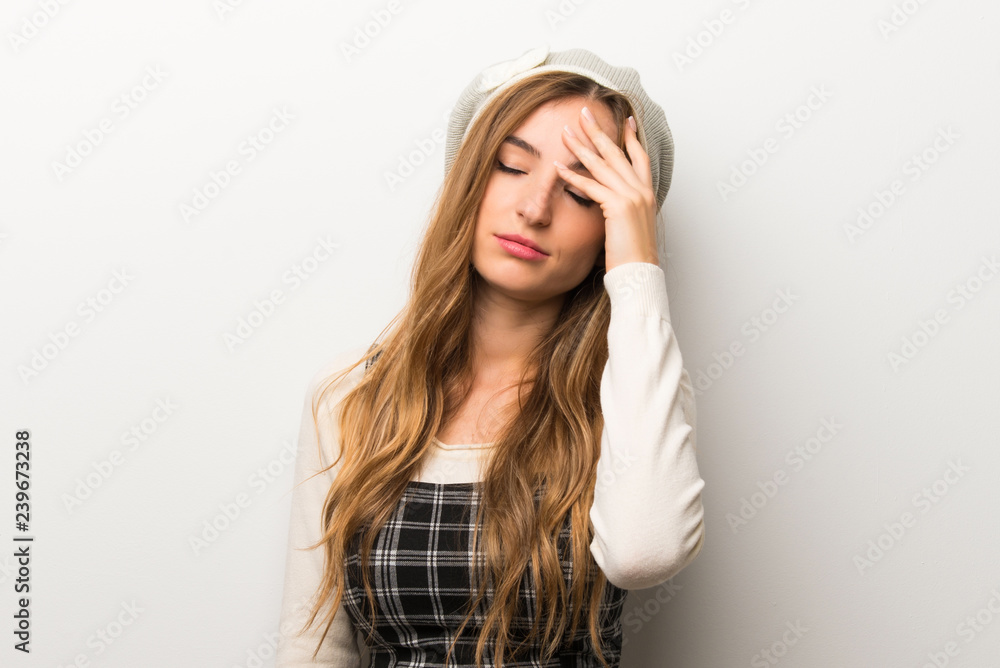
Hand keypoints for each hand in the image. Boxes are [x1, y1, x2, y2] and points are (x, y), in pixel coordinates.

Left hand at [554, 106, 658, 272]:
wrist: (640, 273)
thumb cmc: (633, 257)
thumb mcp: (631, 227)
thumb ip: (623, 211)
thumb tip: (612, 207)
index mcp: (647, 193)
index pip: (639, 157)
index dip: (632, 138)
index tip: (627, 120)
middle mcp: (641, 190)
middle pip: (616, 152)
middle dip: (598, 131)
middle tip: (584, 113)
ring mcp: (631, 197)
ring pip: (602, 164)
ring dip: (581, 146)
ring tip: (566, 131)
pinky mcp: (618, 207)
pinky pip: (591, 186)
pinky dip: (572, 176)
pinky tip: (558, 167)